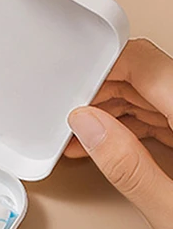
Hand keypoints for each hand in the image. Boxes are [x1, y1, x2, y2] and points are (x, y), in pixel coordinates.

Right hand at [66, 38, 172, 228]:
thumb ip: (127, 165)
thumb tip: (88, 126)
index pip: (143, 63)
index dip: (102, 68)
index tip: (71, 88)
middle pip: (145, 76)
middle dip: (100, 94)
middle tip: (67, 119)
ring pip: (151, 96)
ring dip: (111, 112)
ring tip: (79, 137)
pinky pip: (162, 117)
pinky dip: (130, 128)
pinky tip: (106, 145)